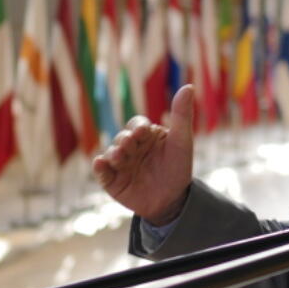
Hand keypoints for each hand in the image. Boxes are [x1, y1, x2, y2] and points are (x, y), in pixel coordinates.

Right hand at [93, 85, 194, 225]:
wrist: (173, 200)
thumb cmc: (178, 168)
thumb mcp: (182, 142)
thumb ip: (182, 116)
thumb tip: (189, 86)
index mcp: (145, 135)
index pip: (137, 124)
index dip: (138, 127)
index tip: (143, 131)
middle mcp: (130, 147)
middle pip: (122, 137)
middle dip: (125, 140)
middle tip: (130, 144)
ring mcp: (119, 163)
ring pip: (110, 153)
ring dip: (113, 153)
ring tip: (120, 156)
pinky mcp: (111, 180)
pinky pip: (101, 172)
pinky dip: (99, 167)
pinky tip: (101, 164)